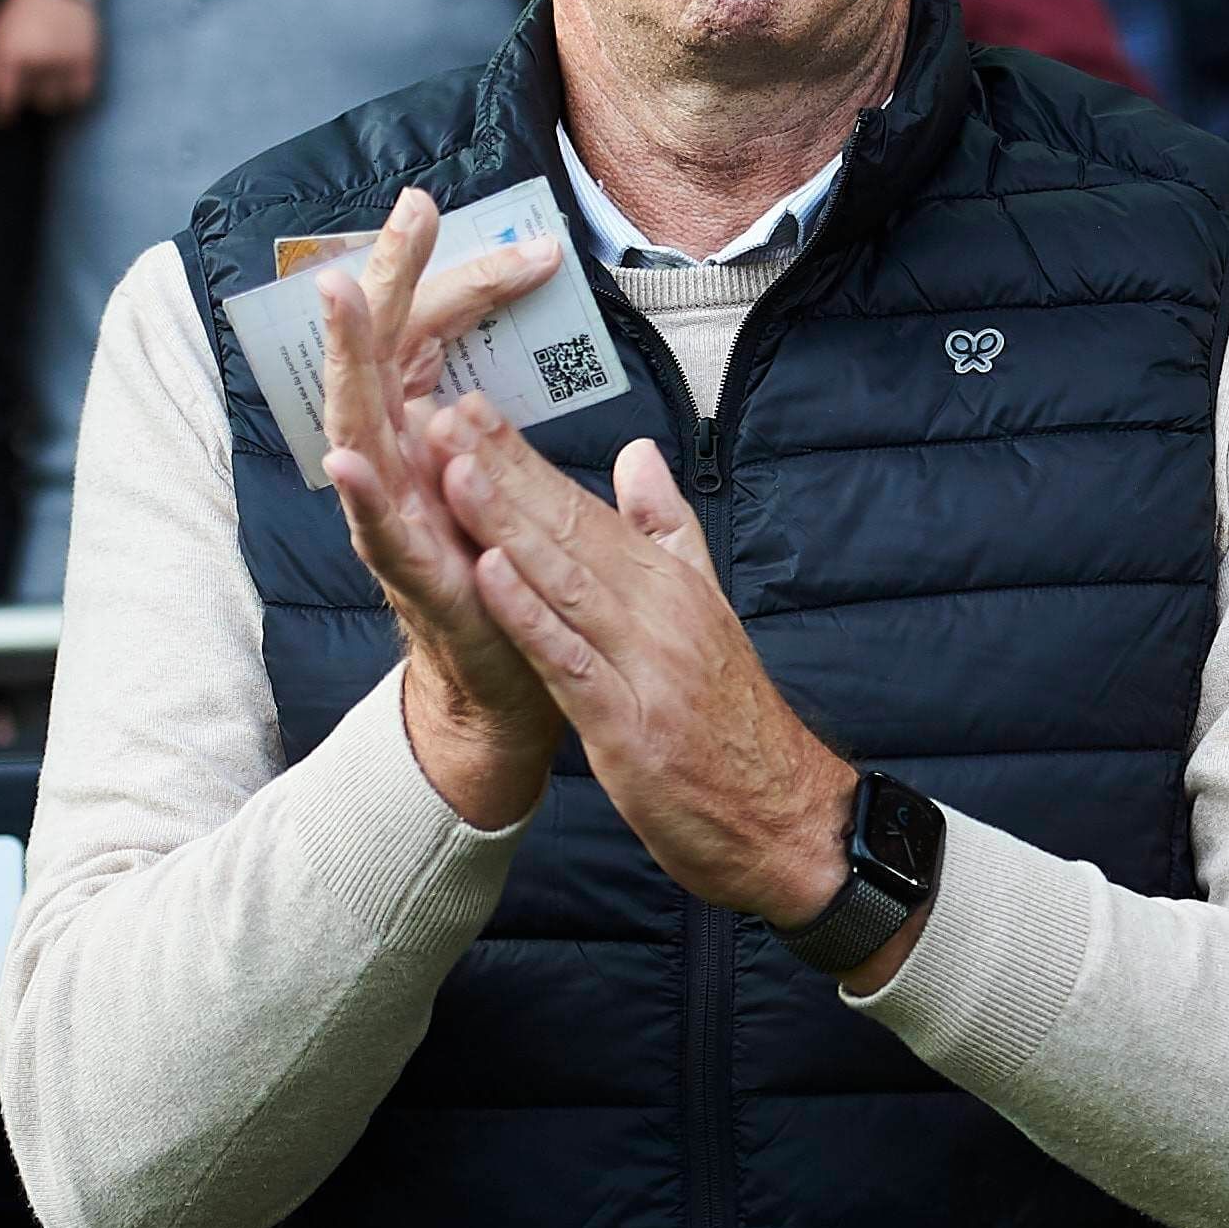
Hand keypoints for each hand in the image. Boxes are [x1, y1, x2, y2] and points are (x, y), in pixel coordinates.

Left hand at [0, 0, 100, 122]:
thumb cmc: (19, 13)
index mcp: (11, 53)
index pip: (4, 99)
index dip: (1, 114)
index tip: (1, 120)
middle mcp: (39, 61)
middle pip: (32, 103)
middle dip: (27, 97)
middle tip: (26, 85)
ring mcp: (66, 62)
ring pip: (57, 103)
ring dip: (49, 97)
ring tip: (46, 83)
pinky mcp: (88, 61)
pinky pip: (80, 94)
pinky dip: (71, 94)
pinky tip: (64, 82)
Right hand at [311, 189, 573, 826]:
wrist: (509, 682)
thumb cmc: (507, 576)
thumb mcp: (508, 483)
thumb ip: (501, 421)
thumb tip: (503, 367)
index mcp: (423, 443)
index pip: (416, 335)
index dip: (426, 272)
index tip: (431, 202)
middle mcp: (396, 474)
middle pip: (372, 366)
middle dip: (369, 293)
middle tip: (378, 215)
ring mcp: (395, 523)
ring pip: (359, 431)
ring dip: (348, 365)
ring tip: (336, 299)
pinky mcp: (414, 579)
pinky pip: (382, 533)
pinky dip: (366, 495)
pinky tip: (352, 457)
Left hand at [429, 399, 862, 930]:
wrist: (787, 817)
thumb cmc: (734, 727)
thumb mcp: (707, 612)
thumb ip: (668, 532)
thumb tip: (639, 455)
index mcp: (673, 585)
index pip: (587, 507)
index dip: (524, 458)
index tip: (468, 409)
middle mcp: (662, 612)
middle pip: (571, 530)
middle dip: (502, 470)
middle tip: (441, 414)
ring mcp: (646, 665)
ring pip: (565, 580)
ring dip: (506, 523)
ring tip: (452, 470)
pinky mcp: (630, 721)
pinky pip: (570, 658)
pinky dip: (529, 614)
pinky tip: (489, 574)